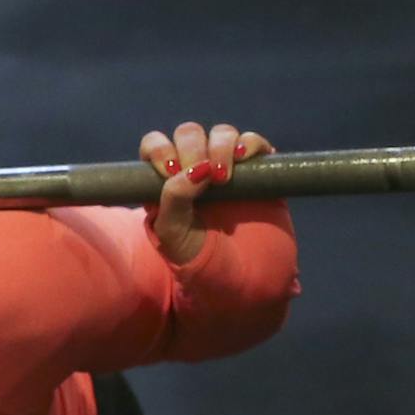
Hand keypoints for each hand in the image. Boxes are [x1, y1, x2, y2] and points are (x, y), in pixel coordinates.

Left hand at [138, 123, 273, 266]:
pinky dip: (250, 144)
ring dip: (220, 145)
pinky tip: (244, 158)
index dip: (159, 149)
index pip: (156, 146)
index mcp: (166, 182)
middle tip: (203, 178)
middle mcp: (196, 170)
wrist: (243, 280)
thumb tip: (193, 168)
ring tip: (223, 177)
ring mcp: (228, 168)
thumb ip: (174, 199)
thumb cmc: (200, 261)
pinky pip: (254, 144)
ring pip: (221, 133)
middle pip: (189, 134)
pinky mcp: (258, 171)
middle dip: (192, 147)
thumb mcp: (174, 234)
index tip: (169, 170)